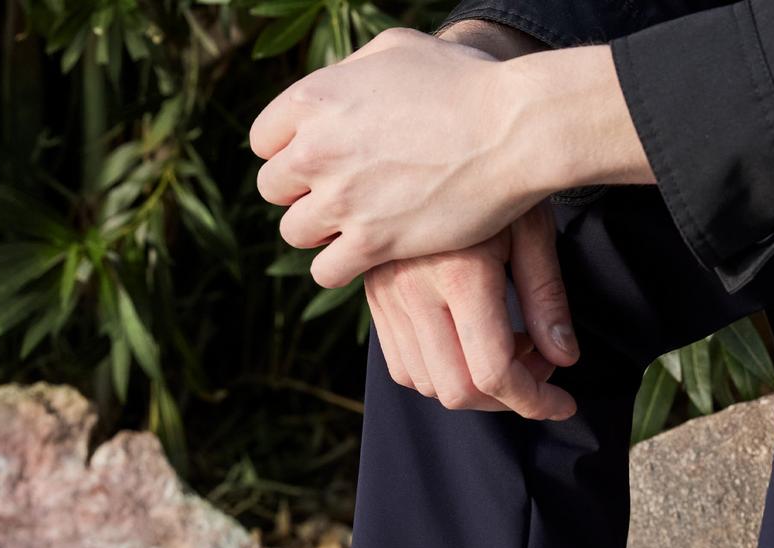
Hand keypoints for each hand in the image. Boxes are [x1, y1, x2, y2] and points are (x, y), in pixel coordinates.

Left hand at [251, 29, 538, 287]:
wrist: (510, 129)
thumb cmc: (465, 83)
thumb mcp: (396, 49)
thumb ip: (351, 73)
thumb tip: (337, 89)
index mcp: (314, 98)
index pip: (264, 141)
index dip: (290, 153)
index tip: (319, 162)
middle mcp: (317, 149)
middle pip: (273, 189)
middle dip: (301, 193)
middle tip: (339, 196)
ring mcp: (342, 199)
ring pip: (294, 233)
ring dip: (319, 233)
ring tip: (352, 228)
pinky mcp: (372, 243)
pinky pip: (325, 272)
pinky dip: (338, 269)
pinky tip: (362, 259)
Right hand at [364, 22, 577, 423]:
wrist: (436, 119)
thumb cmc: (500, 168)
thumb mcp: (532, 228)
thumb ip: (547, 298)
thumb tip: (563, 361)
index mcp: (459, 272)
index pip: (493, 374)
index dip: (534, 401)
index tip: (562, 402)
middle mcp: (413, 285)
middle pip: (455, 390)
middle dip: (503, 399)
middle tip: (535, 371)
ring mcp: (383, 288)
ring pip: (422, 381)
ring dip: (469, 385)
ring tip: (505, 346)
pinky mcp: (370, 287)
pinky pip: (398, 360)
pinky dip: (436, 369)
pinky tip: (466, 338)